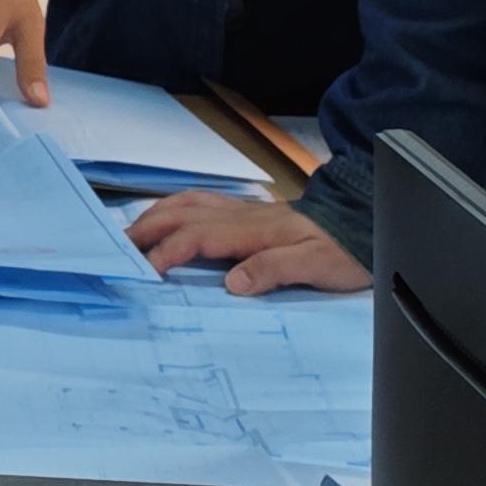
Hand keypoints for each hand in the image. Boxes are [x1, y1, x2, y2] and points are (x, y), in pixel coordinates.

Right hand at [128, 190, 371, 295]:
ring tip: (133, 232)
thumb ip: (275, 270)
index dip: (168, 252)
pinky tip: (170, 218)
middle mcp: (245, 215)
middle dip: (148, 228)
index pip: (198, 236)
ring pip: (190, 202)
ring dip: (157, 215)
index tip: (146, 271)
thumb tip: (233, 282)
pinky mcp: (251, 213)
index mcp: (255, 230)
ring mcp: (246, 210)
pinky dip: (177, 208)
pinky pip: (203, 203)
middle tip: (119, 247)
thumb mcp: (319, 266)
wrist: (366, 223)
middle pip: (183, 212)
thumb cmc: (345, 249)